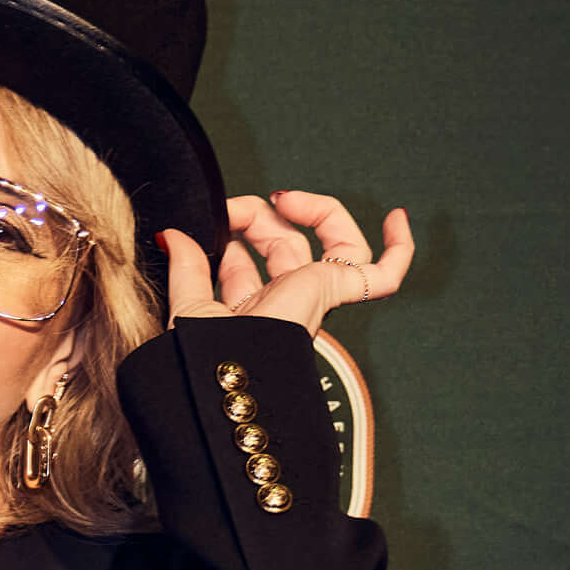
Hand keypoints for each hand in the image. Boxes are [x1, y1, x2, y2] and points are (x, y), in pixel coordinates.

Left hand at [162, 189, 412, 334]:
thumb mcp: (189, 303)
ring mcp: (314, 295)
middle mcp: (287, 302)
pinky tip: (398, 218)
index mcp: (253, 309)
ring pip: (335, 243)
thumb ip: (184, 268)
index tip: (217, 216)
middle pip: (287, 242)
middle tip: (235, 207)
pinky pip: (384, 275)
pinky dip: (399, 249)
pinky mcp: (333, 290)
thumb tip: (170, 235)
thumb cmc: (206, 357)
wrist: (227, 370)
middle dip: (259, 215)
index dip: (237, 231)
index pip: (253, 262)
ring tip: (285, 199)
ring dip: (315, 209)